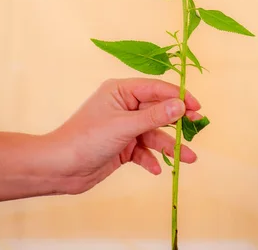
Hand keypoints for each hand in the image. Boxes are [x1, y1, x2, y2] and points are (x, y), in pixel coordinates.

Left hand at [49, 78, 201, 194]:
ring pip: (153, 133)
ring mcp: (123, 127)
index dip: (177, 96)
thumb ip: (155, 116)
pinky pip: (143, 150)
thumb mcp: (125, 126)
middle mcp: (124, 106)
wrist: (60, 168)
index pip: (156, 89)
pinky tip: (156, 169)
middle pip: (157, 111)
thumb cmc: (87, 138)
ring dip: (168, 146)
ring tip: (188, 159)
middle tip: (197, 127)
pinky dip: (150, 159)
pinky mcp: (121, 146)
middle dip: (176, 122)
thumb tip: (181, 104)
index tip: (196, 106)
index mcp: (121, 91)